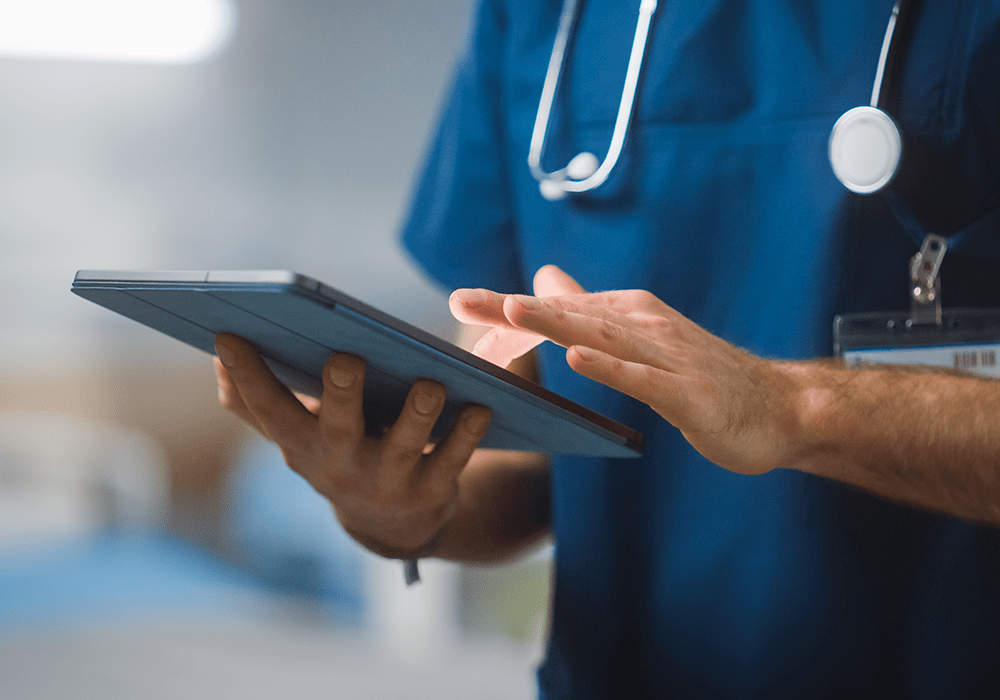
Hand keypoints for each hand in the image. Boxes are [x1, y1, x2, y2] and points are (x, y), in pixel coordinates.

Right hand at [213, 334, 491, 558]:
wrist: (392, 526)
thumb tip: (218, 360)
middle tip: (345, 358)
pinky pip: (452, 461)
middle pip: (337, 428)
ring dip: (417, 413)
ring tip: (430, 382)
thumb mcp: (295, 437)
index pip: (266, 410)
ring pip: (404, 446)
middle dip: (340, 394)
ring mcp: (388, 482)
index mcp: (303, 444)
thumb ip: (256, 403)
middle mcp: (341, 465)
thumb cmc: (339, 456)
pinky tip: (480, 406)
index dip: (247, 378)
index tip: (229, 336)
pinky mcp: (432, 492)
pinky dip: (467, 435)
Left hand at [451, 267, 798, 474]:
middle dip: (515, 310)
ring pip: (602, 337)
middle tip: (464, 301)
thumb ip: (591, 311)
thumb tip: (546, 279)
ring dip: (556, 322)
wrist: (779, 408)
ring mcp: (668, 358)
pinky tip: (578, 359)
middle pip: (570, 316)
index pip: (560, 309)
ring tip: (512, 312)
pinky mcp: (688, 393)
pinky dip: (610, 368)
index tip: (461, 302)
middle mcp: (644, 326)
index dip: (509, 309)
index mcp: (629, 315)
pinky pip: (644, 380)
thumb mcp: (639, 339)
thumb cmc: (703, 377)